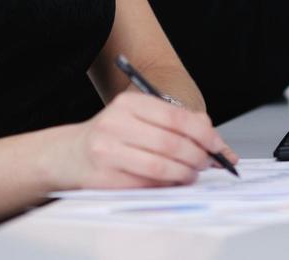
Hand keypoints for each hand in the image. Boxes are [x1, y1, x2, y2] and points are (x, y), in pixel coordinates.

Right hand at [53, 91, 237, 189]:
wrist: (71, 154)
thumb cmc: (113, 136)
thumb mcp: (139, 118)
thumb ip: (175, 124)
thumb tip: (217, 142)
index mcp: (127, 103)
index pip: (176, 117)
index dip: (203, 134)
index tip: (217, 146)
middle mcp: (115, 124)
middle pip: (171, 143)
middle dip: (197, 157)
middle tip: (206, 163)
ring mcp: (108, 151)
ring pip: (161, 167)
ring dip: (184, 174)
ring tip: (190, 174)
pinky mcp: (105, 177)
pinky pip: (147, 185)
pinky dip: (166, 186)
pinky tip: (171, 182)